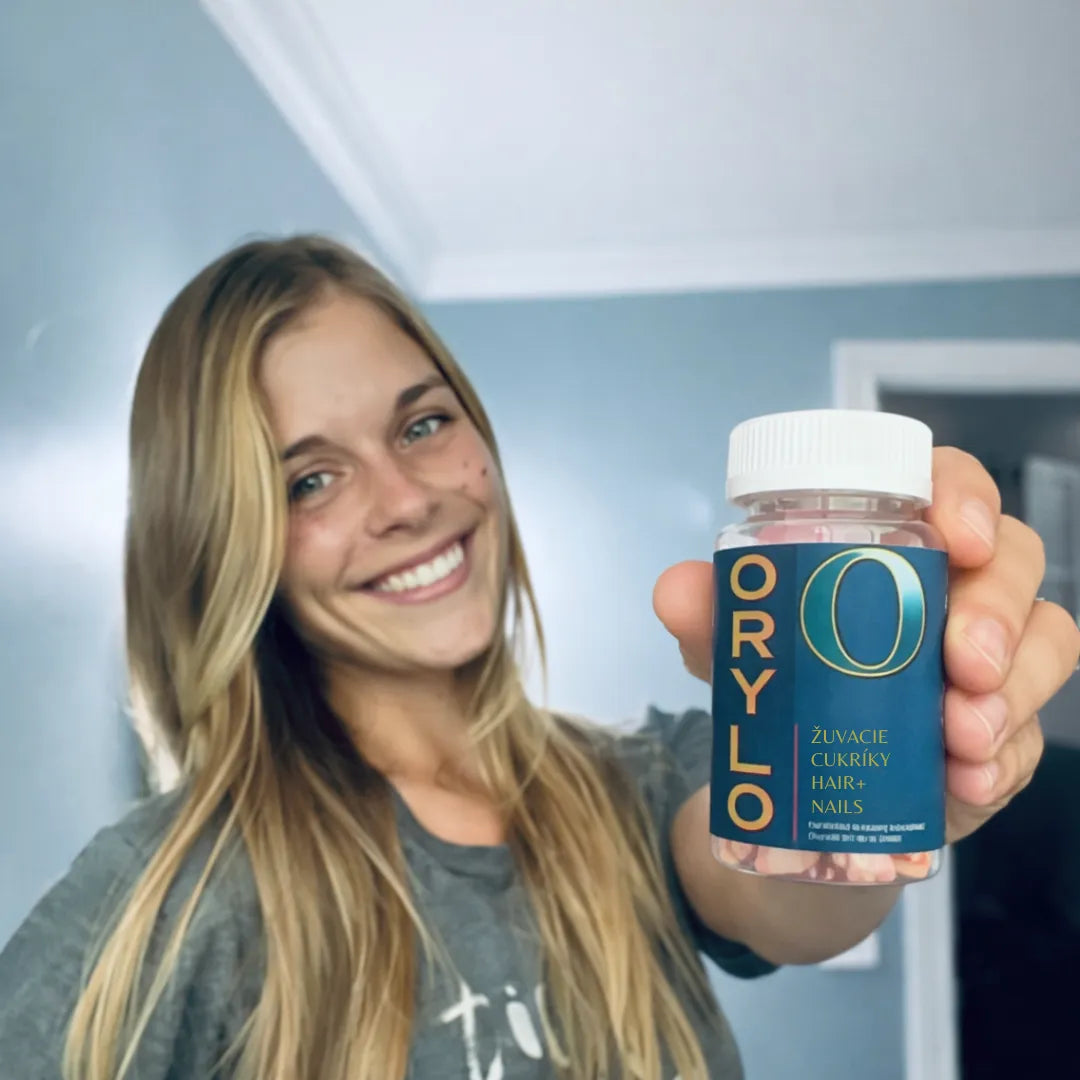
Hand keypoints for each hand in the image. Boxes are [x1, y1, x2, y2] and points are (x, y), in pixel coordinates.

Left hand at [653, 447, 1079, 845]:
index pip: (947, 485)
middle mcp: (953, 589)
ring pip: (1049, 642)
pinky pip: (1032, 737)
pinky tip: (968, 781)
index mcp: (895, 542)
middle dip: (997, 608)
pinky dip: (1005, 760)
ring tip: (962, 735)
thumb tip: (675, 591)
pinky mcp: (1004, 736)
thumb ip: (711, 614)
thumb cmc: (778, 682)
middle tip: (960, 662)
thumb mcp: (735, 646)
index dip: (962, 494)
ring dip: (1014, 688)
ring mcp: (989, 662)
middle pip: (1015, 561)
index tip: (956, 535)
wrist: (795, 786)